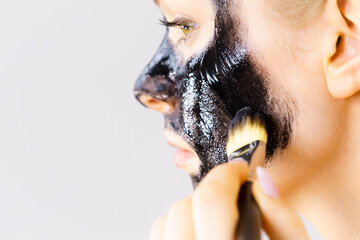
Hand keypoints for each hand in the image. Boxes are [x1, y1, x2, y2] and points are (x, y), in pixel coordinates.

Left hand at [149, 161, 309, 239]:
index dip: (227, 174)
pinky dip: (178, 227)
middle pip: (184, 207)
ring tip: (219, 220)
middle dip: (212, 190)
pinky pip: (160, 237)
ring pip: (167, 221)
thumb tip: (260, 181)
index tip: (239, 171)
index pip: (212, 202)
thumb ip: (282, 219)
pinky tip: (201, 236)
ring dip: (194, 210)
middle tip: (233, 190)